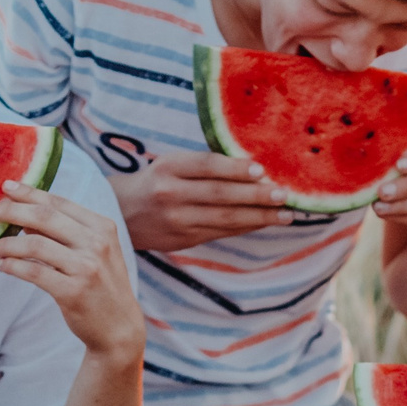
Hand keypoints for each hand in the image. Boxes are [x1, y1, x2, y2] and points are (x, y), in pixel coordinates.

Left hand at [0, 182, 144, 362]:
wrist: (120, 327)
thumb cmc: (102, 286)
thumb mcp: (96, 252)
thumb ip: (67, 233)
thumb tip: (24, 218)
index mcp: (102, 227)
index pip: (59, 202)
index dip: (29, 193)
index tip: (5, 187)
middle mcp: (96, 243)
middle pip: (45, 217)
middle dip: (11, 210)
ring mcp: (86, 267)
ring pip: (34, 244)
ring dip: (7, 244)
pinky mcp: (73, 291)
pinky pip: (34, 272)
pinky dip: (12, 266)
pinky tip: (2, 265)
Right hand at [113, 152, 289, 251]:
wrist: (121, 213)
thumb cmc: (155, 182)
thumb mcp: (171, 164)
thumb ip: (204, 166)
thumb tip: (254, 170)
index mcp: (168, 168)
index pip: (206, 166)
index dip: (235, 168)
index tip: (262, 170)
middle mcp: (170, 194)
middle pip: (219, 195)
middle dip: (256, 196)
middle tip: (283, 195)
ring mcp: (177, 221)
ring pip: (224, 219)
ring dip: (259, 217)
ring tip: (285, 214)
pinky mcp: (183, 240)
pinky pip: (221, 233)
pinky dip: (245, 227)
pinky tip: (264, 222)